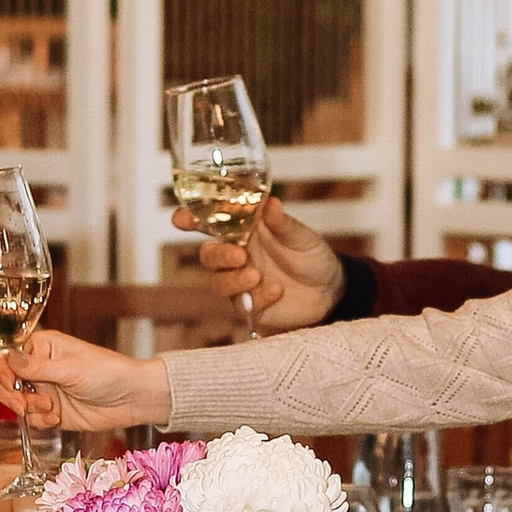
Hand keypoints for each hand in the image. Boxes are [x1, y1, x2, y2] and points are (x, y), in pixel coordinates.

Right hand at [0, 328, 169, 435]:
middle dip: (12, 394)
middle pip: (5, 380)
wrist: (130, 399)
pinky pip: (31, 418)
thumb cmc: (108, 373)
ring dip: (28, 408)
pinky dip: (39, 421)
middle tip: (24, 403)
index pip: (7, 353)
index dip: (1, 368)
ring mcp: (43, 389)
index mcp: (41, 347)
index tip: (8, 381)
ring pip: (15, 401)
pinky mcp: (50, 410)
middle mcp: (38, 367)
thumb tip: (8, 355)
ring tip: (50, 409)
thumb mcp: (70, 369)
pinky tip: (56, 418)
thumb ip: (37, 367)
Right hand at [179, 194, 342, 336]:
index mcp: (244, 232)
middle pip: (208, 256)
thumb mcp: (301, 236)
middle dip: (218, 255)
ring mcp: (241, 284)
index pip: (210, 224)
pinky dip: (257, 298)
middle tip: (239, 255)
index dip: (191, 220)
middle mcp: (237, 257)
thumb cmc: (311, 256)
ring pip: (218, 283)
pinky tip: (276, 292)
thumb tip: (271, 203)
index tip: (180, 219)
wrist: (330, 290)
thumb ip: (283, 223)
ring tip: (256, 275)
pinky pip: (242, 306)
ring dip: (233, 280)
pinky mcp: (250, 307)